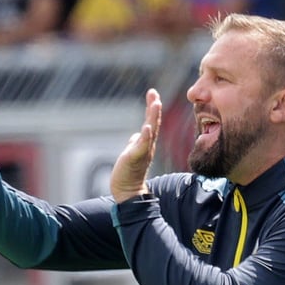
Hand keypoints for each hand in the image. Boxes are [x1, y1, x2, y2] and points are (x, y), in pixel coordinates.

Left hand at [111, 88, 161, 202]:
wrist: (128, 191)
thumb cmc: (129, 173)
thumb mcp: (132, 152)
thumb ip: (136, 142)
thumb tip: (136, 135)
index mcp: (147, 143)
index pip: (151, 122)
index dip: (152, 108)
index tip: (153, 93)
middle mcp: (148, 146)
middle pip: (153, 123)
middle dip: (154, 108)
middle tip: (154, 94)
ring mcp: (143, 152)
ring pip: (151, 132)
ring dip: (153, 118)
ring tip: (156, 104)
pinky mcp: (135, 159)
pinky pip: (142, 146)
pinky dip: (146, 136)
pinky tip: (147, 127)